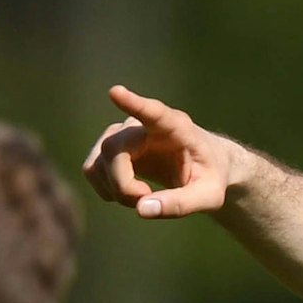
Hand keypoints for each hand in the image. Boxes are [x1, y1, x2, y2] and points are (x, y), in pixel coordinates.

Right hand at [82, 86, 240, 219]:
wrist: (203, 169)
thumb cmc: (210, 178)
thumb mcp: (208, 197)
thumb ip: (180, 204)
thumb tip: (142, 210)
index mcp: (177, 128)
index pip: (153, 112)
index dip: (133, 104)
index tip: (115, 92)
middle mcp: (145, 125)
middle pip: (114, 148)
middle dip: (123, 184)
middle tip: (145, 201)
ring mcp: (124, 133)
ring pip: (99, 161)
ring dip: (116, 190)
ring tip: (144, 198)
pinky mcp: (111, 147)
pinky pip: (91, 168)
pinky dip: (106, 189)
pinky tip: (129, 193)